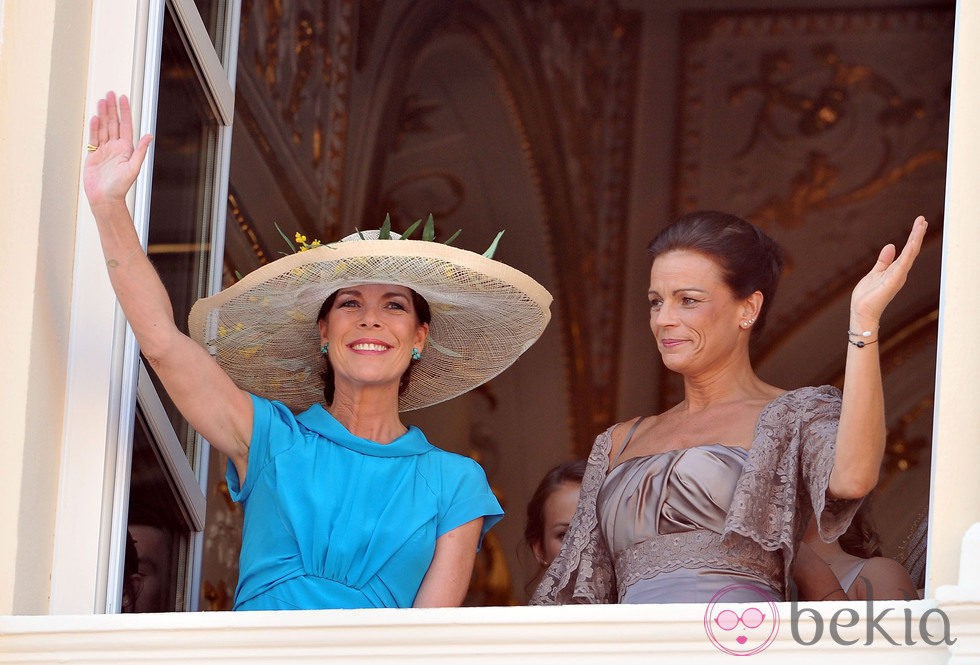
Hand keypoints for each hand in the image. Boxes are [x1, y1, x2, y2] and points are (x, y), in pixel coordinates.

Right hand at [83, 91, 152, 207]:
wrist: (105, 198)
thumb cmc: (120, 186)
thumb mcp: (133, 168)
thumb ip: (140, 151)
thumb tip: (150, 136)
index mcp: (126, 149)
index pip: (126, 126)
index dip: (124, 112)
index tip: (123, 98)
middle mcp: (116, 147)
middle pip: (113, 123)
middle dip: (112, 108)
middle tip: (110, 93)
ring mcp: (104, 150)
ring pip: (103, 128)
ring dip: (103, 114)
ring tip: (102, 100)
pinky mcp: (93, 155)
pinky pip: (93, 138)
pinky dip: (94, 127)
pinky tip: (95, 117)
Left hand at [849, 216, 927, 328]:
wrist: (862, 312)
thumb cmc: (868, 296)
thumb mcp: (875, 273)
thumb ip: (884, 261)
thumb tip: (891, 246)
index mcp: (896, 270)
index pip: (908, 250)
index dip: (914, 237)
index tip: (920, 223)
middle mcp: (900, 272)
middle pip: (912, 250)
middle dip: (918, 234)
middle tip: (923, 219)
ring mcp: (898, 276)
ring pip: (910, 254)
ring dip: (915, 239)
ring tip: (921, 225)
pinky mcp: (893, 281)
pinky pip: (902, 265)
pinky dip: (908, 254)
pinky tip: (912, 243)